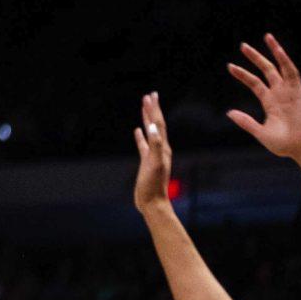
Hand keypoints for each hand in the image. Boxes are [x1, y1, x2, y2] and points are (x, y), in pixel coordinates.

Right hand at [130, 93, 175, 217]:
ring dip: (147, 120)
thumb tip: (153, 127)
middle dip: (153, 110)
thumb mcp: (154, 163)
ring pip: (151, 132)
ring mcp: (153, 155)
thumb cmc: (153, 185)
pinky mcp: (146, 162)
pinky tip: (137, 131)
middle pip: (157, 125)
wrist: (153, 204)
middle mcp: (160, 149)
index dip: (154, 110)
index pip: (159, 124)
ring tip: (144, 108)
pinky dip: (141, 136)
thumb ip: (154, 145)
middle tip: (150, 95)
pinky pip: (143, 145)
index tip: (150, 96)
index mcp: (163, 147)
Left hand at [226, 34, 300, 159]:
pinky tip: (278, 50)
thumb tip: (229, 112)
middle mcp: (279, 94)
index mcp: (270, 103)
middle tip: (242, 45)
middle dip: (255, 57)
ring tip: (266, 36)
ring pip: (280, 67)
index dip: (243, 74)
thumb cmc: (285, 145)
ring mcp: (289, 92)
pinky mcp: (299, 92)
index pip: (254, 83)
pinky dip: (286, 61)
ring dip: (273, 52)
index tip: (230, 66)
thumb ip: (246, 122)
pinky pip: (292, 73)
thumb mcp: (261, 133)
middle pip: (266, 70)